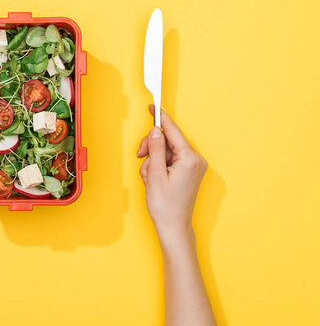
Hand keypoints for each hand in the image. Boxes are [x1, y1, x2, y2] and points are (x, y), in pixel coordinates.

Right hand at [137, 106, 206, 241]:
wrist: (173, 227)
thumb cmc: (165, 206)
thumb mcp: (155, 174)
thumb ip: (156, 149)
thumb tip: (155, 131)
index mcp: (190, 159)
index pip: (173, 131)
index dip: (160, 118)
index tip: (152, 107)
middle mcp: (195, 160)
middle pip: (168, 141)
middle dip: (151, 148)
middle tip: (140, 157)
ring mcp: (193, 166)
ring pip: (166, 151)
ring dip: (153, 161)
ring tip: (149, 177)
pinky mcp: (188, 172)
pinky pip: (170, 160)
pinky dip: (158, 166)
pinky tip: (154, 179)